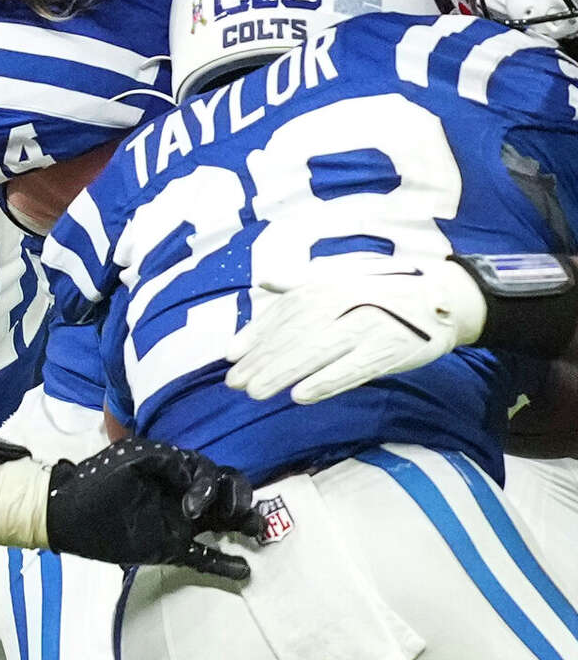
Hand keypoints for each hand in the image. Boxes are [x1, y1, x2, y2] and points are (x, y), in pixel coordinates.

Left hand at [45, 439, 261, 578]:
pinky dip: (224, 564)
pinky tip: (244, 570)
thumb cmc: (100, 477)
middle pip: (226, 492)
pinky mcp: (171, 548)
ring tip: (258, 531)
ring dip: (243, 523)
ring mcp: (180, 522)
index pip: (210, 472)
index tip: (192, 507)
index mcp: (176, 468)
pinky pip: (204, 557)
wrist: (71, 512)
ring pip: (222, 522)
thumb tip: (191, 472)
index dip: (210, 488)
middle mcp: (184, 493)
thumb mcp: (131, 457)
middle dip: (239, 497)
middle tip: (236, 513)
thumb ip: (164, 460)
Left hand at [225, 258, 485, 403]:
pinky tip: (301, 395)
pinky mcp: (385, 351)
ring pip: (314, 353)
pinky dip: (325, 381)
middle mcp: (339, 303)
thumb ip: (299, 282)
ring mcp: (362, 326)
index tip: (230, 357)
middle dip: (260, 360)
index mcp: (324, 285)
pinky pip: (350, 370)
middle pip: (292, 335)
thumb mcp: (339, 275)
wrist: (440, 298)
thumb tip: (263, 281)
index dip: (253, 335)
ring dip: (282, 373)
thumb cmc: (382, 288)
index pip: (281, 313)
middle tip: (234, 383)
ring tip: (255, 392)